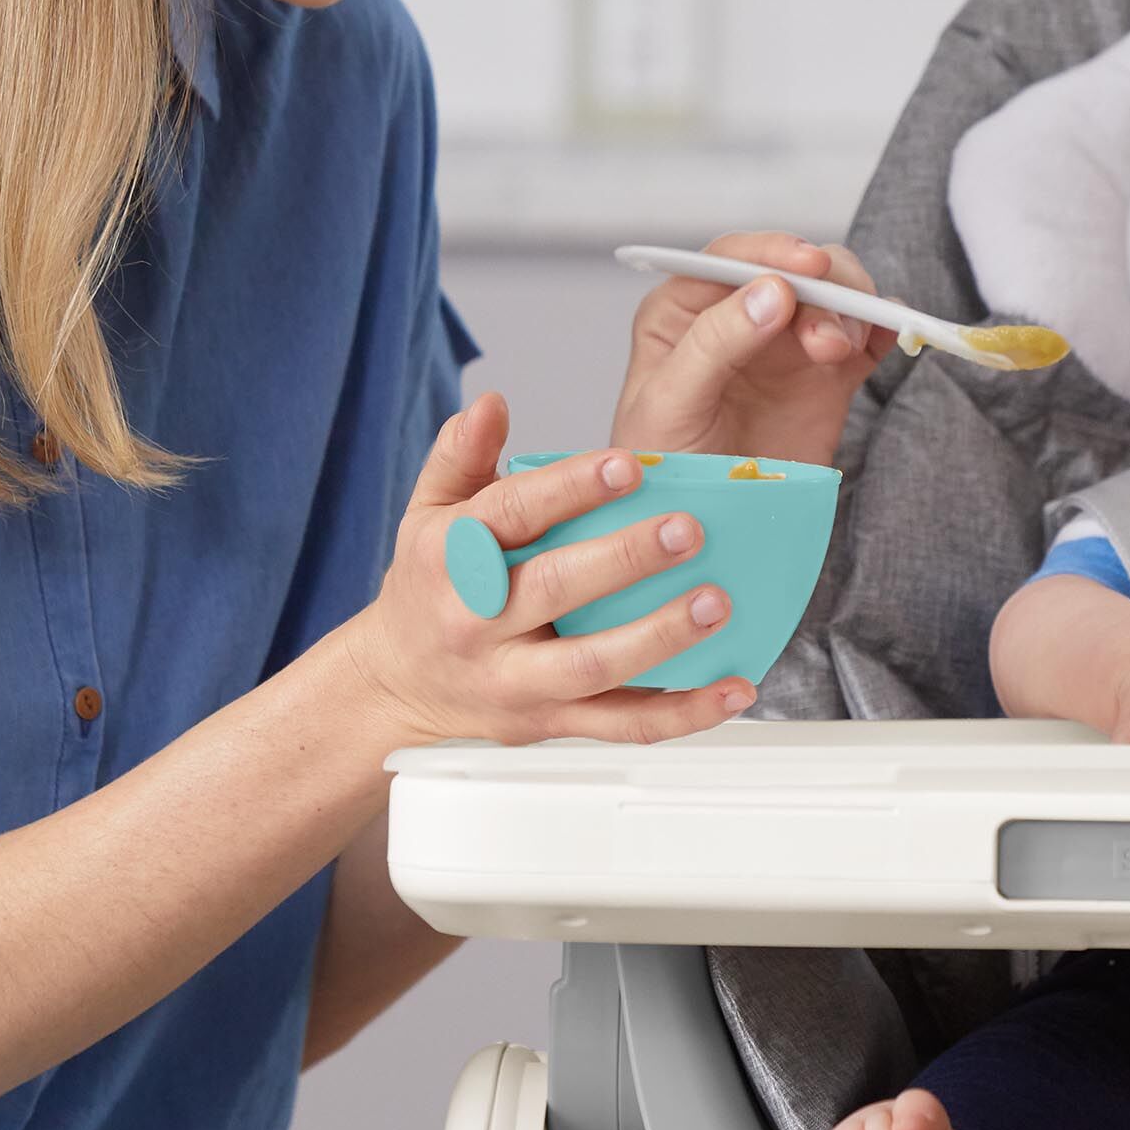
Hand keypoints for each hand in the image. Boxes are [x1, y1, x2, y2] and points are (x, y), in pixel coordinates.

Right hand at [343, 391, 756, 747]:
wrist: (396, 686)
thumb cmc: (428, 587)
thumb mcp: (429, 512)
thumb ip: (460, 454)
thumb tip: (493, 403)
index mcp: (452, 560)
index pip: (511, 516)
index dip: (570, 488)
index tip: (628, 465)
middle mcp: (478, 623)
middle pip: (556, 589)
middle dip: (626, 559)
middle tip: (689, 530)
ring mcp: (517, 681)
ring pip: (593, 666)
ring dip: (661, 636)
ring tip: (716, 602)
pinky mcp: (550, 724)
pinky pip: (622, 726)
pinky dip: (683, 714)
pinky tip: (733, 688)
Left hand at [609, 229, 896, 466]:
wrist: (702, 534)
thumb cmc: (662, 469)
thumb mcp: (670, 405)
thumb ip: (714, 343)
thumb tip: (774, 289)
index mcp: (684, 310)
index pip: (731, 259)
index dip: (772, 252)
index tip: (808, 265)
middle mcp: (739, 316)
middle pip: (793, 270)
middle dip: (819, 288)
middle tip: (829, 335)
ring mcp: (787, 345)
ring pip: (833, 296)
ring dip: (849, 310)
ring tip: (841, 351)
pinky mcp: (827, 378)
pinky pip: (865, 339)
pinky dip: (885, 329)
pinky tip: (890, 337)